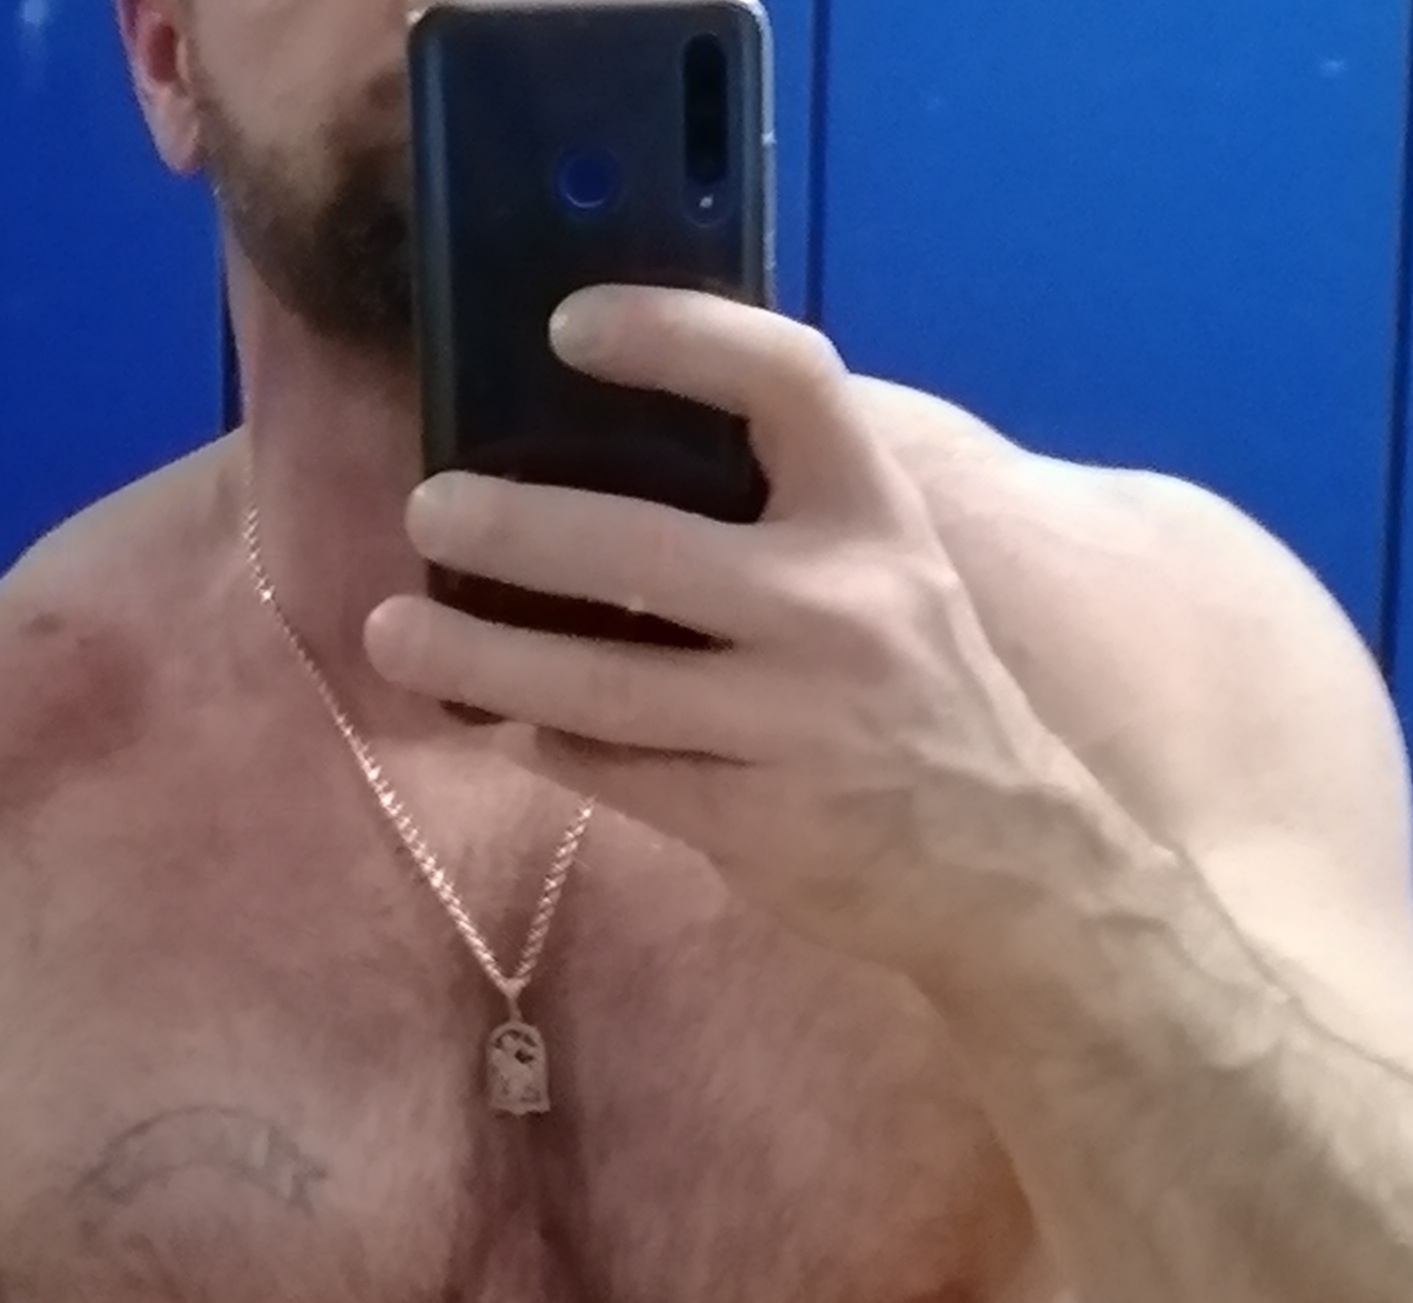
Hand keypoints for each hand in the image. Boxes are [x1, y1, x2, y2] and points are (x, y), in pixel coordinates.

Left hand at [363, 286, 1109, 975]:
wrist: (1021, 868)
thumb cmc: (924, 703)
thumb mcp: (893, 581)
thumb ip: (787, 524)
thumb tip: (597, 475)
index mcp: (878, 519)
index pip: (786, 381)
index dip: (675, 335)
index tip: (569, 326)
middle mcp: (842, 608)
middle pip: (644, 547)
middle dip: (515, 528)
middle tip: (428, 508)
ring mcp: (795, 722)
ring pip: (600, 685)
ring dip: (478, 657)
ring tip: (391, 632)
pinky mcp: (756, 820)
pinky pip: (617, 770)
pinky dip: (546, 743)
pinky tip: (500, 722)